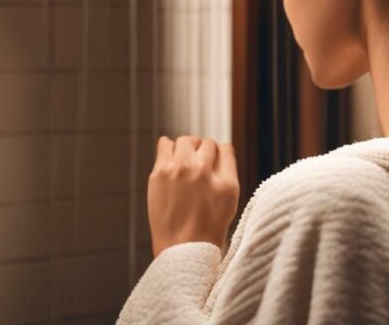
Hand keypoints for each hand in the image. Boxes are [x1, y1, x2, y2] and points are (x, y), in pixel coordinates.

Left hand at [148, 135, 239, 258]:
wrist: (181, 248)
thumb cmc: (207, 227)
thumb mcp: (230, 200)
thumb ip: (228, 171)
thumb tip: (219, 149)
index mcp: (226, 180)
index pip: (225, 148)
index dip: (220, 155)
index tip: (214, 164)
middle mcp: (203, 171)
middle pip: (206, 143)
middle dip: (205, 151)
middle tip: (200, 166)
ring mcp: (179, 171)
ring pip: (186, 140)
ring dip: (188, 147)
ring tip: (186, 161)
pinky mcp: (159, 174)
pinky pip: (164, 144)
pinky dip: (169, 147)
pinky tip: (171, 159)